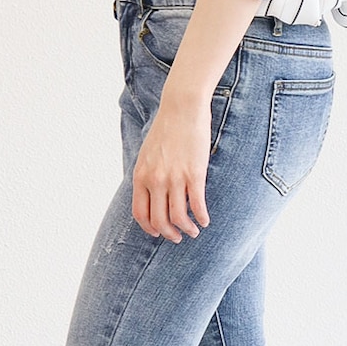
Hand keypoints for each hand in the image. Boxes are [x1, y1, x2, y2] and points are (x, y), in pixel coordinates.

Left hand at [132, 96, 212, 242]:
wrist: (182, 108)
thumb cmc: (166, 129)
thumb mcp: (147, 154)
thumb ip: (147, 176)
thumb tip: (153, 196)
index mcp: (140, 176)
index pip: (141, 214)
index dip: (150, 228)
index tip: (158, 232)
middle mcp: (155, 180)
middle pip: (159, 221)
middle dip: (169, 234)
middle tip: (178, 237)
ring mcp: (174, 178)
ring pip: (179, 218)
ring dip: (187, 230)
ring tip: (194, 231)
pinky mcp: (194, 175)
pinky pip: (197, 205)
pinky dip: (202, 218)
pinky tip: (205, 220)